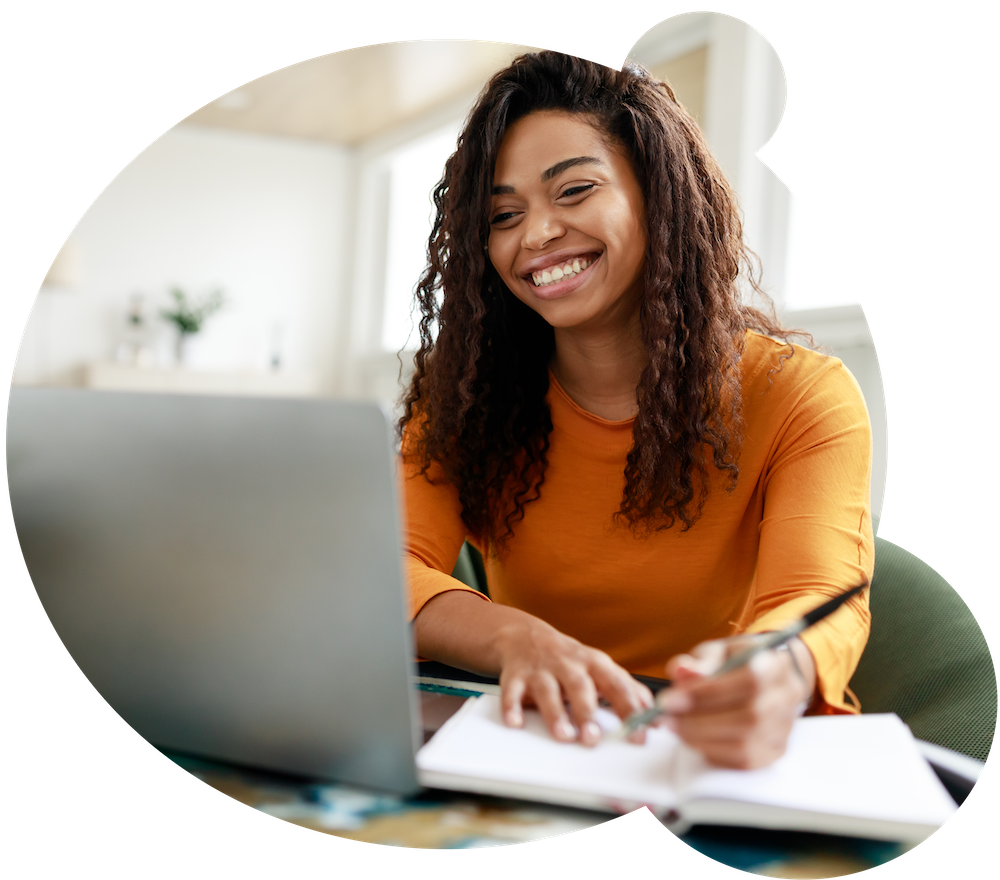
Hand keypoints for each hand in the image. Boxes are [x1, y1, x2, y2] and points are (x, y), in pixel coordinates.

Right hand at [412, 590, 652, 747]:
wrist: (524, 635)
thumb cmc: (569, 660)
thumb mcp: (600, 668)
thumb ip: (627, 689)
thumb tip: (654, 714)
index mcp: (594, 664)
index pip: (617, 685)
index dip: (630, 710)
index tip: (639, 733)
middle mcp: (568, 665)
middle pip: (580, 686)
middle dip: (587, 712)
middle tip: (593, 739)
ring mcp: (541, 669)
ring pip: (548, 691)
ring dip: (555, 714)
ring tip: (563, 736)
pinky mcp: (516, 675)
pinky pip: (512, 691)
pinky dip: (512, 707)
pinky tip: (515, 722)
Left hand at [659, 634, 815, 768]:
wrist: (767, 677)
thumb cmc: (737, 661)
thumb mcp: (718, 651)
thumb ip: (700, 661)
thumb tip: (681, 672)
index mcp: (775, 665)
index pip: (748, 681)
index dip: (707, 692)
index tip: (670, 698)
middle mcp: (786, 698)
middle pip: (747, 717)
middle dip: (698, 720)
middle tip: (666, 717)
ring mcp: (784, 728)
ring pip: (744, 744)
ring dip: (701, 738)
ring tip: (675, 726)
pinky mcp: (775, 750)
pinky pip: (743, 761)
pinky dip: (713, 751)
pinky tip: (694, 737)